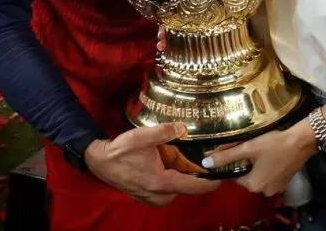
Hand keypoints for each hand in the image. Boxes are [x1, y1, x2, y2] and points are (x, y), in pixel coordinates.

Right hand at [84, 123, 221, 205]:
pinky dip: (174, 180)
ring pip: (178, 190)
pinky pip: (168, 191)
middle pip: (189, 189)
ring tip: (189, 161)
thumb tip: (183, 128)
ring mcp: (153, 198)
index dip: (211, 182)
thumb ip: (164, 132)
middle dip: (199, 177)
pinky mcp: (148, 197)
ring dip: (185, 178)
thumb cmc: (120, 151)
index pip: (194, 186)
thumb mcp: (142, 137)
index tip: (224, 174)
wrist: (100, 162)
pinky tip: (172, 166)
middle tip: (207, 160)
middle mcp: (159, 195)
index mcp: (161, 182)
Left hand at [203, 121, 316, 196]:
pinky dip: (268, 167)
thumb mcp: (247, 148)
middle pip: (247, 177)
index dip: (234, 163)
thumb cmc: (273, 144)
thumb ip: (226, 157)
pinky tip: (271, 154)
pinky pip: (270, 176)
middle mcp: (264, 192)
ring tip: (260, 150)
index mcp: (253, 186)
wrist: (301, 141)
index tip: (239, 150)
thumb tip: (205, 163)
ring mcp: (276, 188)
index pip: (235, 177)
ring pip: (259, 176)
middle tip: (250, 148)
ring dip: (258, 166)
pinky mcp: (285, 182)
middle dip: (247, 164)